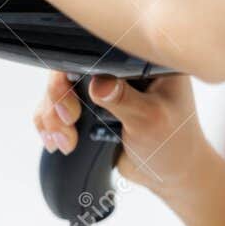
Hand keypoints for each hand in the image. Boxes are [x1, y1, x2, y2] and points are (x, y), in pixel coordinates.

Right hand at [35, 71, 224, 225]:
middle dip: (58, 99)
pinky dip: (51, 126)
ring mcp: (105, 89)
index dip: (73, 69)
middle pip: (70, 69)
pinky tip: (59, 142)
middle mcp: (122, 70)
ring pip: (60, 91)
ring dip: (52, 117)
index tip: (71, 100)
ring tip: (64, 140)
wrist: (169, 175)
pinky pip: (58, 109)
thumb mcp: (149, 120)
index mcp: (145, 61)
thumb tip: (97, 83)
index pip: (98, 50)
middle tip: (66, 121)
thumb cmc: (173, 146)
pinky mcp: (92, 108)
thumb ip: (123, 100)